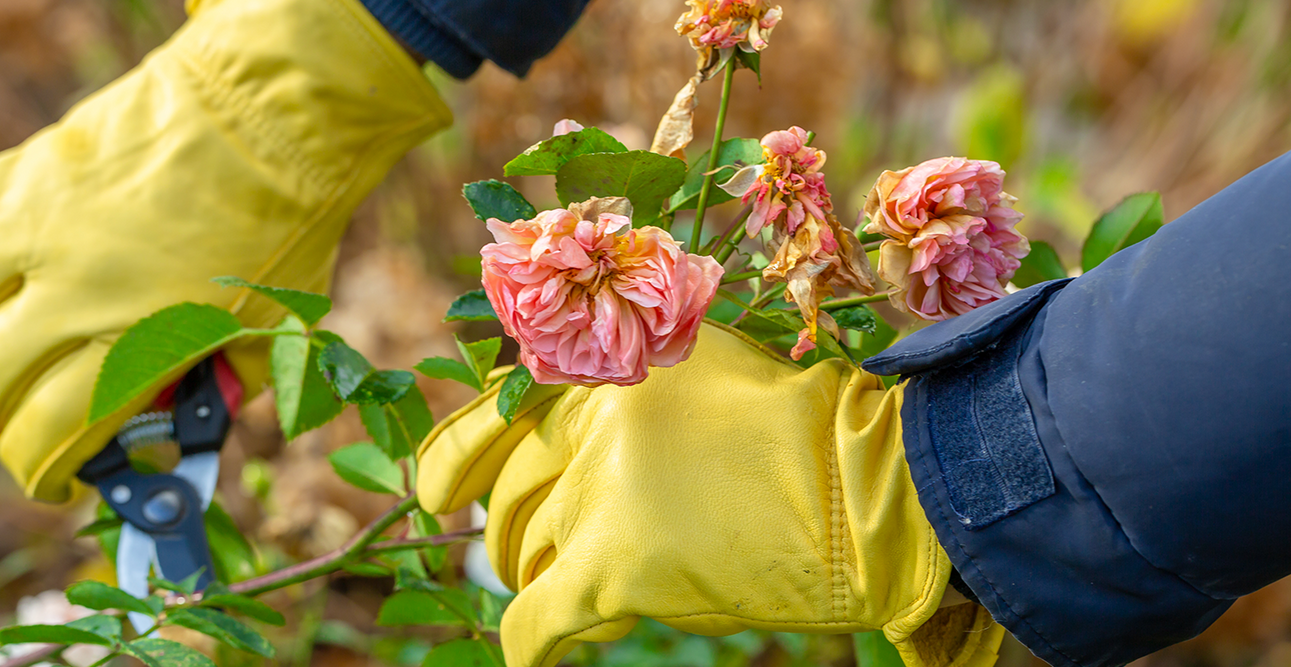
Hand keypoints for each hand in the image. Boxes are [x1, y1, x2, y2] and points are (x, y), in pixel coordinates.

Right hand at [0, 0, 449, 501]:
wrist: (267, 118)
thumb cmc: (283, 229)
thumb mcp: (273, 334)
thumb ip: (224, 390)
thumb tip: (182, 429)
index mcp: (142, 339)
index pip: (51, 434)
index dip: (42, 474)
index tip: (53, 484)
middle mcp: (75, 290)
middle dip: (2, 421)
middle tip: (27, 423)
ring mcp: (34, 231)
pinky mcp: (14, 181)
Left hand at [416, 322, 1004, 666]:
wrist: (858, 484)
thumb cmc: (801, 426)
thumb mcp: (709, 365)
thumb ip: (636, 379)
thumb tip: (576, 407)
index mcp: (605, 371)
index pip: (494, 416)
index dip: (450, 460)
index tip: (432, 494)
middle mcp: (588, 426)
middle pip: (512, 498)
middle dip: (506, 534)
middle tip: (521, 555)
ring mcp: (597, 496)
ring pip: (524, 556)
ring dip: (531, 578)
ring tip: (561, 588)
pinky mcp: (612, 568)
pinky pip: (537, 620)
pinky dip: (527, 641)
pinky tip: (531, 652)